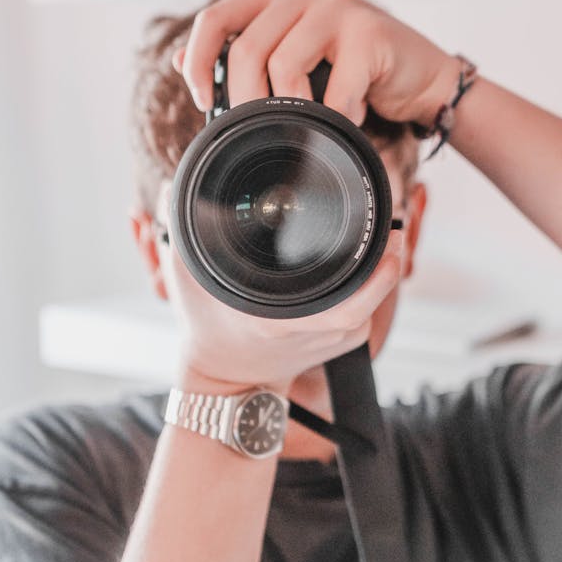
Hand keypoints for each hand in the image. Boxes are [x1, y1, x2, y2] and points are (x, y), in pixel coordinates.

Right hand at [155, 187, 405, 394]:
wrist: (226, 378)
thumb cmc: (206, 327)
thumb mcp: (182, 276)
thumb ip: (174, 228)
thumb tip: (170, 183)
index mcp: (281, 317)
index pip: (349, 299)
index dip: (376, 270)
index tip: (387, 234)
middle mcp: (314, 331)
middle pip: (370, 294)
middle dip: (387, 257)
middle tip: (392, 224)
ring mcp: (332, 341)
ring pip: (371, 301)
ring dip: (379, 268)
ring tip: (382, 234)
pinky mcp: (342, 344)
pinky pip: (365, 308)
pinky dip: (369, 284)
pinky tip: (365, 260)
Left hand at [175, 0, 456, 127]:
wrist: (417, 78)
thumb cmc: (349, 74)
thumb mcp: (289, 60)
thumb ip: (240, 56)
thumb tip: (178, 61)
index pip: (215, 19)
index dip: (199, 63)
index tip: (203, 101)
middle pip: (246, 50)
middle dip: (245, 102)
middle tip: (260, 132)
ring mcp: (336, 4)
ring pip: (284, 66)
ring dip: (292, 112)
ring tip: (309, 126)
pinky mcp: (368, 30)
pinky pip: (334, 89)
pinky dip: (336, 118)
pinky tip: (346, 122)